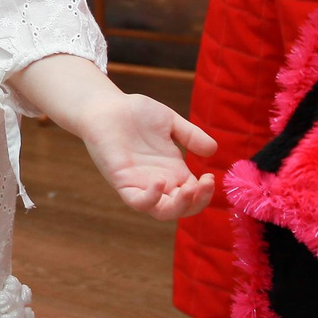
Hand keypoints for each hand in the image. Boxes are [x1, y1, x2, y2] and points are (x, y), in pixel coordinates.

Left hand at [68, 91, 219, 220]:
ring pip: (161, 212)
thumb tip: (213, 150)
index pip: (193, 196)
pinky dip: (150, 198)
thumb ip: (191, 136)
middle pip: (181, 209)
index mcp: (172, 171)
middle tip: (204, 182)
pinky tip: (160, 182)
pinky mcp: (121, 181)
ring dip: (179, 206)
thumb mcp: (170, 122)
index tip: (209, 177)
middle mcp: (158, 182)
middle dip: (197, 202)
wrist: (105, 106)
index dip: (204, 194)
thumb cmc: (135, 113)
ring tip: (189, 188)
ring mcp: (140, 184)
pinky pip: (137, 201)